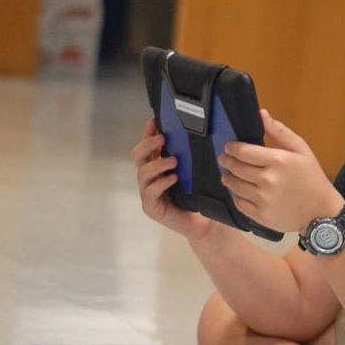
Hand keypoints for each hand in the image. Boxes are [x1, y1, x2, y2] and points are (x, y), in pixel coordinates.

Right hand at [131, 118, 214, 239]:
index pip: (147, 146)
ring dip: (157, 164)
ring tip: (173, 161)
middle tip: (162, 138)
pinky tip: (173, 178)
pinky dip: (161, 183)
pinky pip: (150, 192)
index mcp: (157, 167)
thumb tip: (197, 133)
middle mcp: (150, 178)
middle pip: (138, 156)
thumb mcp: (196, 173)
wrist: (206, 224)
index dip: (148, 132)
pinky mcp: (152, 207)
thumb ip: (190, 157)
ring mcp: (148, 193)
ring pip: (143, 173)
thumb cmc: (200, 197)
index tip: (154, 120)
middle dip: (148, 144)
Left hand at [218, 110, 342, 233]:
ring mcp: (263, 199)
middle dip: (227, 161)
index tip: (228, 147)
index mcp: (278, 161)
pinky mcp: (261, 216)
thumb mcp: (302, 151)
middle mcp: (268, 180)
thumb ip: (281, 132)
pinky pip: (239, 203)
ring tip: (228, 175)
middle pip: (236, 168)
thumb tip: (262, 115)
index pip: (243, 151)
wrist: (322, 212)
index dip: (232, 148)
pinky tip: (238, 191)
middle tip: (224, 159)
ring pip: (234, 186)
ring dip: (228, 178)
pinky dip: (235, 196)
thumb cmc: (313, 179)